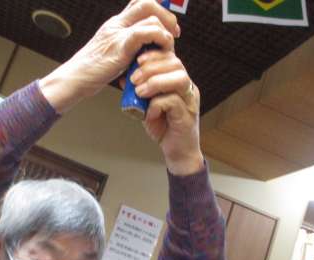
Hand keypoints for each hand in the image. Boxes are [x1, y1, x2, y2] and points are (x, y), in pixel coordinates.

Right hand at [40, 0, 179, 112]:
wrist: (74, 80)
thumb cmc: (91, 73)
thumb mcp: (112, 56)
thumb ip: (127, 50)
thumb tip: (144, 55)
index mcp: (115, 25)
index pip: (138, 3)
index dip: (158, 7)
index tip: (168, 24)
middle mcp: (116, 24)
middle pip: (146, 2)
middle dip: (166, 15)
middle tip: (174, 32)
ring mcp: (117, 33)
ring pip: (149, 14)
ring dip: (165, 28)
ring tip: (168, 45)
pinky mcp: (119, 47)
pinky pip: (143, 32)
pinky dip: (158, 38)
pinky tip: (161, 50)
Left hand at [132, 50, 203, 175]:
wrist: (177, 152)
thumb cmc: (164, 127)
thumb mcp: (147, 105)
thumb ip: (139, 91)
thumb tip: (123, 78)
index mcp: (178, 81)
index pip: (171, 57)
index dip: (154, 55)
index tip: (137, 60)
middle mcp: (187, 88)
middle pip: (176, 64)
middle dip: (152, 67)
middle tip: (134, 79)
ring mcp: (189, 101)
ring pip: (179, 79)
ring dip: (155, 82)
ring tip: (139, 92)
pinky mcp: (187, 115)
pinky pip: (174, 101)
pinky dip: (157, 104)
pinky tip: (148, 112)